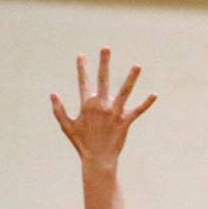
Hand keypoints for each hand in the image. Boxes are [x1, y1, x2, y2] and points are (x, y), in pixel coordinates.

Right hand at [51, 48, 155, 167]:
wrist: (98, 160)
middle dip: (104, 63)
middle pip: (103, 80)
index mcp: (87, 105)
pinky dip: (146, 103)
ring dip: (131, 78)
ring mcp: (114, 113)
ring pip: (124, 92)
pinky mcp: (125, 122)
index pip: (84, 82)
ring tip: (138, 65)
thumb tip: (52, 94)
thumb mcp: (67, 127)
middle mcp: (101, 106)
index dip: (82, 68)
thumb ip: (59, 110)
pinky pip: (138, 111)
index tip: (81, 55)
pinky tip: (154, 94)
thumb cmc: (82, 144)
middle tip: (106, 48)